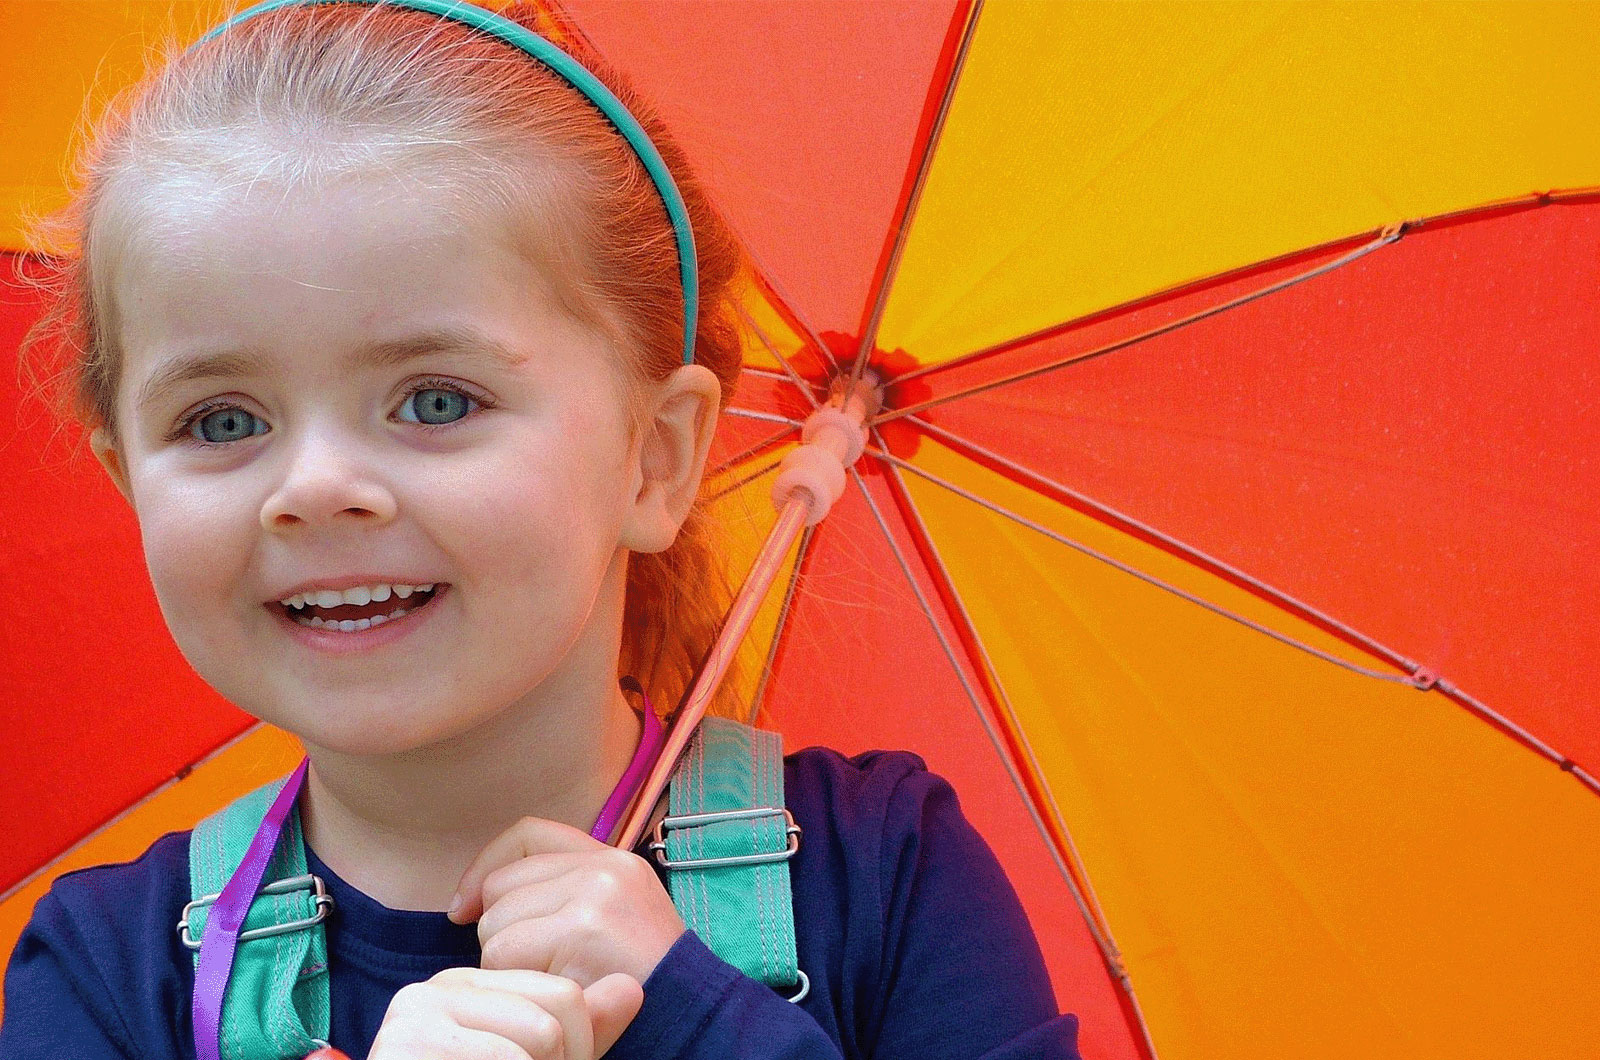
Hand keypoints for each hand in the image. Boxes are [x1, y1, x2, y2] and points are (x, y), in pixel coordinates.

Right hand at [364, 966, 641, 1059]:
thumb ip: (581, 1032)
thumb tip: (632, 988)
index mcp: (467, 985)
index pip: (563, 996)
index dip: (578, 1050)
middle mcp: (436, 989)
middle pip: (553, 1018)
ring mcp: (414, 1017)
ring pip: (537, 1041)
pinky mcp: (406, 1047)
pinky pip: (506, 1059)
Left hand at [448, 816, 685, 986]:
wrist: (689, 1013)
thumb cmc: (641, 978)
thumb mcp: (615, 917)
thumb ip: (563, 893)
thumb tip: (475, 900)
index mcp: (612, 859)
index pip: (528, 834)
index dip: (485, 866)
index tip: (464, 908)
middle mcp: (603, 867)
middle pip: (502, 887)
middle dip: (502, 933)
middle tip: (537, 968)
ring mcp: (593, 895)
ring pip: (496, 926)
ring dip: (508, 966)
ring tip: (552, 982)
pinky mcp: (581, 930)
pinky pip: (505, 956)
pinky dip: (515, 984)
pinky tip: (551, 994)